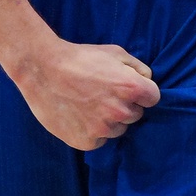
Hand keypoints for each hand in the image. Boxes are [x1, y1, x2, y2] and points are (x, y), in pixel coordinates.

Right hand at [11, 39, 160, 150]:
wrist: (43, 70)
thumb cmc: (80, 58)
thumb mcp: (115, 52)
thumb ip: (137, 68)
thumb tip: (148, 81)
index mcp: (132, 88)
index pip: (153, 98)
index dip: (142, 92)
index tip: (128, 88)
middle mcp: (121, 111)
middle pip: (135, 115)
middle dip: (125, 105)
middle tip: (103, 94)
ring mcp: (104, 129)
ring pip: (118, 129)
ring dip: (109, 120)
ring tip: (89, 104)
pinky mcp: (87, 142)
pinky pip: (100, 139)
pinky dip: (93, 131)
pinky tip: (80, 115)